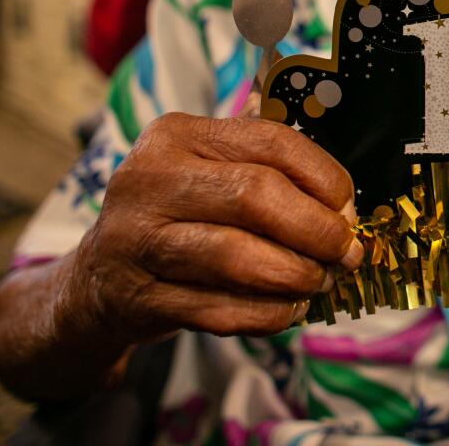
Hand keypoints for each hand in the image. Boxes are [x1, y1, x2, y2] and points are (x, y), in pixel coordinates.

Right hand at [68, 112, 362, 343]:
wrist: (99, 279)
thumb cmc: (180, 216)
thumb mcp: (210, 170)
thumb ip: (270, 165)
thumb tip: (346, 198)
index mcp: (178, 134)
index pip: (271, 142)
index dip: (325, 178)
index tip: (349, 209)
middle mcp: (149, 178)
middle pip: (256, 196)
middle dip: (316, 230)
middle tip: (345, 254)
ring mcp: (136, 239)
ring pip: (237, 257)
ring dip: (294, 276)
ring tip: (318, 282)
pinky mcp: (136, 297)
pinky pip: (219, 310)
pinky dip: (266, 314)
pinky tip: (287, 310)